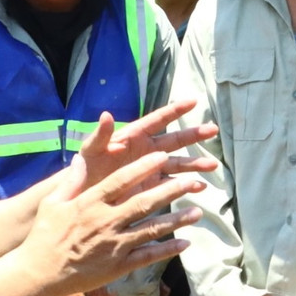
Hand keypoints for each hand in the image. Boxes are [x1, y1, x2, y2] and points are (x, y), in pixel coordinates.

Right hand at [20, 150, 204, 295]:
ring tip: (197, 212)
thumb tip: (83, 160)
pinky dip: (167, 250)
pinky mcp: (118, 266)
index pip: (121, 181)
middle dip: (169, 191)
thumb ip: (71, 181)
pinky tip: (185, 243)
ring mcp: (114, 245)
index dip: (143, 168)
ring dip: (176, 221)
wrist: (40, 274)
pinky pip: (147, 256)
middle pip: (143, 202)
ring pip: (151, 229)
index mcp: (90, 203)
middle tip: (191, 182)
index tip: (161, 157)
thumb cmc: (44, 236)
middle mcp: (106, 222)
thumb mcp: (53, 203)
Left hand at [77, 101, 217, 194]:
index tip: (193, 101)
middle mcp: (146, 150)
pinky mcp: (152, 187)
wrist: (82, 194)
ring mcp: (151, 168)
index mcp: (133, 136)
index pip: (157, 120)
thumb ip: (100, 135)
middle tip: (213, 130)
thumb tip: (106, 114)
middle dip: (194, 134)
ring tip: (212, 165)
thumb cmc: (85, 168)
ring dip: (195, 164)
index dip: (174, 110)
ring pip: (178, 163)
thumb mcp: (90, 151)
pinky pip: (173, 184)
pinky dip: (187, 185)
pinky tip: (200, 187)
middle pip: (175, 140)